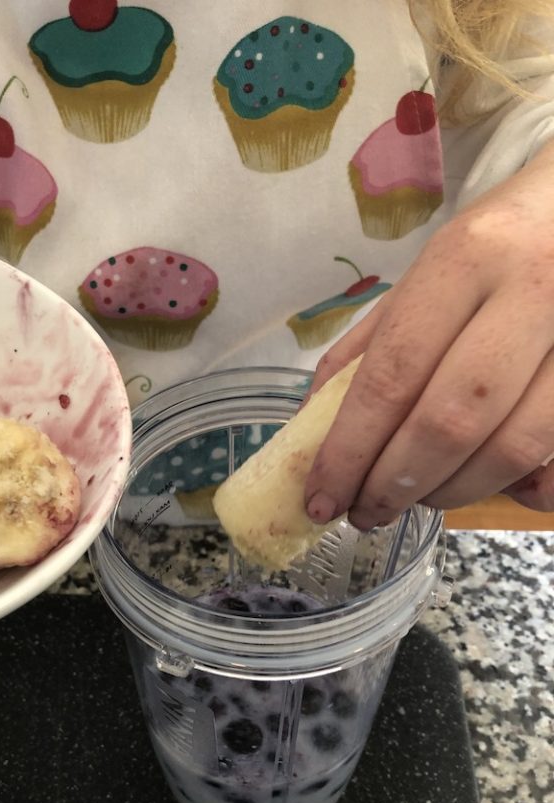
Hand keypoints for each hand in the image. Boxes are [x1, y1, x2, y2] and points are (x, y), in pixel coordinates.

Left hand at [304, 138, 553, 528]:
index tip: (321, 499)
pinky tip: (494, 489)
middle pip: (451, 422)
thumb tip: (311, 436)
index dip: (349, 451)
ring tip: (417, 497)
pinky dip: (525, 491)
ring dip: (451, 493)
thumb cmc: (495, 249)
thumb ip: (365, 352)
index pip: (392, 375)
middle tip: (365, 512)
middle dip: (395, 486)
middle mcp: (532, 291)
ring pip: (513, 450)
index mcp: (465, 260)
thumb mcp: (422, 279)